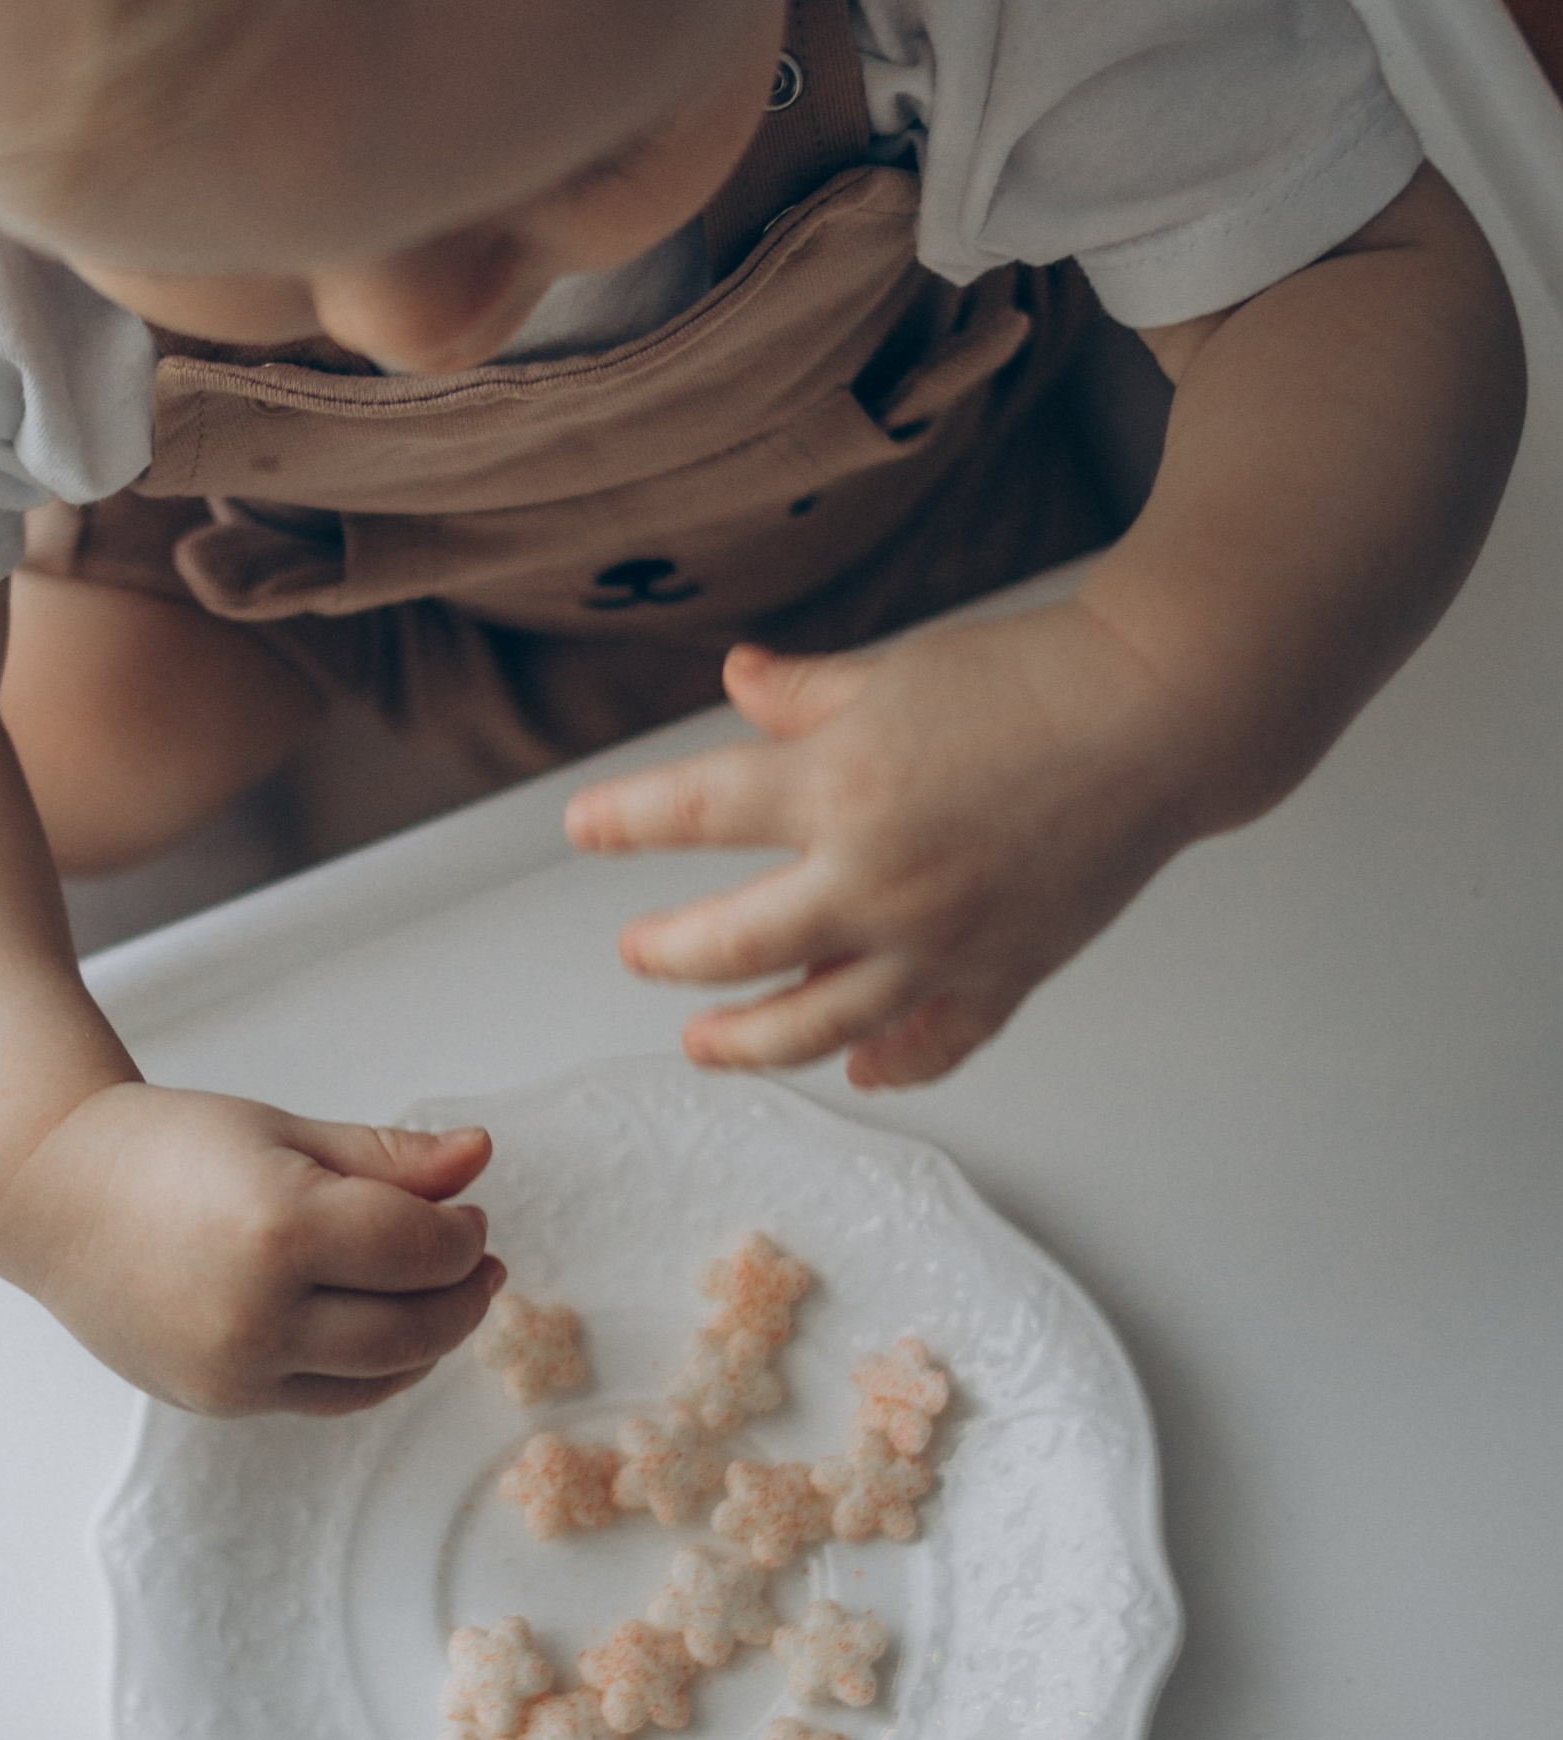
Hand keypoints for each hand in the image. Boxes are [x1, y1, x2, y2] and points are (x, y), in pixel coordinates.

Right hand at [0, 1085, 503, 1415]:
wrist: (51, 1196)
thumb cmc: (164, 1148)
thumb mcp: (281, 1132)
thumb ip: (387, 1157)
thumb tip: (479, 1155)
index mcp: (279, 1226)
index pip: (418, 1250)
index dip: (461, 1236)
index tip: (465, 1214)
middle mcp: (258, 1311)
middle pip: (413, 1327)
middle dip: (461, 1294)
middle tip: (474, 1260)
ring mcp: (236, 1368)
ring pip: (379, 1377)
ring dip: (429, 1340)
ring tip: (440, 1296)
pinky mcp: (220, 1401)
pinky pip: (328, 1399)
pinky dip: (373, 1370)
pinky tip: (383, 1329)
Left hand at [565, 603, 1210, 1091]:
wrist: (1160, 714)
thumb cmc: (1028, 677)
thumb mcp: (891, 670)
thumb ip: (803, 693)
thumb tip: (735, 677)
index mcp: (835, 786)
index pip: (691, 813)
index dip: (623, 822)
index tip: (580, 829)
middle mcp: (875, 879)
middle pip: (731, 947)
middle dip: (667, 955)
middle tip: (637, 953)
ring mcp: (938, 940)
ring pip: (816, 1024)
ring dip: (747, 1041)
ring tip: (703, 1043)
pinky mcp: (1002, 971)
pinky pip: (932, 1044)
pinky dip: (891, 1064)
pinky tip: (859, 1069)